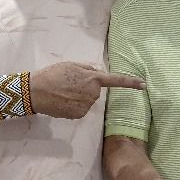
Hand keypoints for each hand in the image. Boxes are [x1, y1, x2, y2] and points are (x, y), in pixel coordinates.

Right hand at [29, 62, 144, 118]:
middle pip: (95, 91)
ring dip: (78, 97)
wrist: (36, 92)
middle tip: (68, 83)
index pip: (116, 81)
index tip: (144, 85)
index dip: (131, 82)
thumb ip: (87, 69)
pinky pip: (80, 109)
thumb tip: (97, 73)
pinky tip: (62, 101)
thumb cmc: (53, 75)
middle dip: (85, 87)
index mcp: (93, 78)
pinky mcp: (79, 115)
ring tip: (62, 92)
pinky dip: (73, 106)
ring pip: (87, 101)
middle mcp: (93, 93)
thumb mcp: (71, 65)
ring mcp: (87, 106)